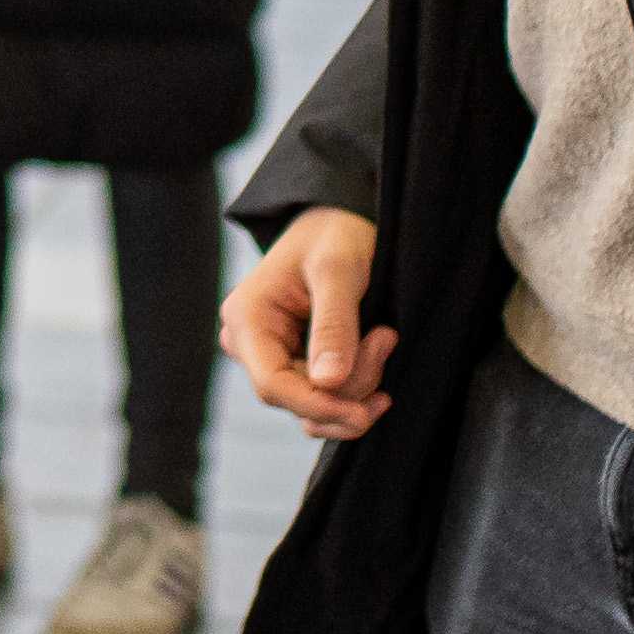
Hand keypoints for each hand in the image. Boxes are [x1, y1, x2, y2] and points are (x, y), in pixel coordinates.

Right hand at [226, 209, 399, 443]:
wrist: (340, 222)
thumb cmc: (335, 234)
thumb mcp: (338, 270)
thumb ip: (334, 324)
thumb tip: (328, 382)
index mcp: (246, 318)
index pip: (272, 384)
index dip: (318, 406)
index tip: (364, 412)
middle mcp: (249, 343)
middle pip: (297, 399)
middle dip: (350, 386)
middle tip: (387, 338)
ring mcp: (271, 355)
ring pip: (313, 405)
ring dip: (357, 388)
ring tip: (385, 339)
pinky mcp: (294, 363)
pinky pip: (322, 398)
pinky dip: (355, 390)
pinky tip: (378, 361)